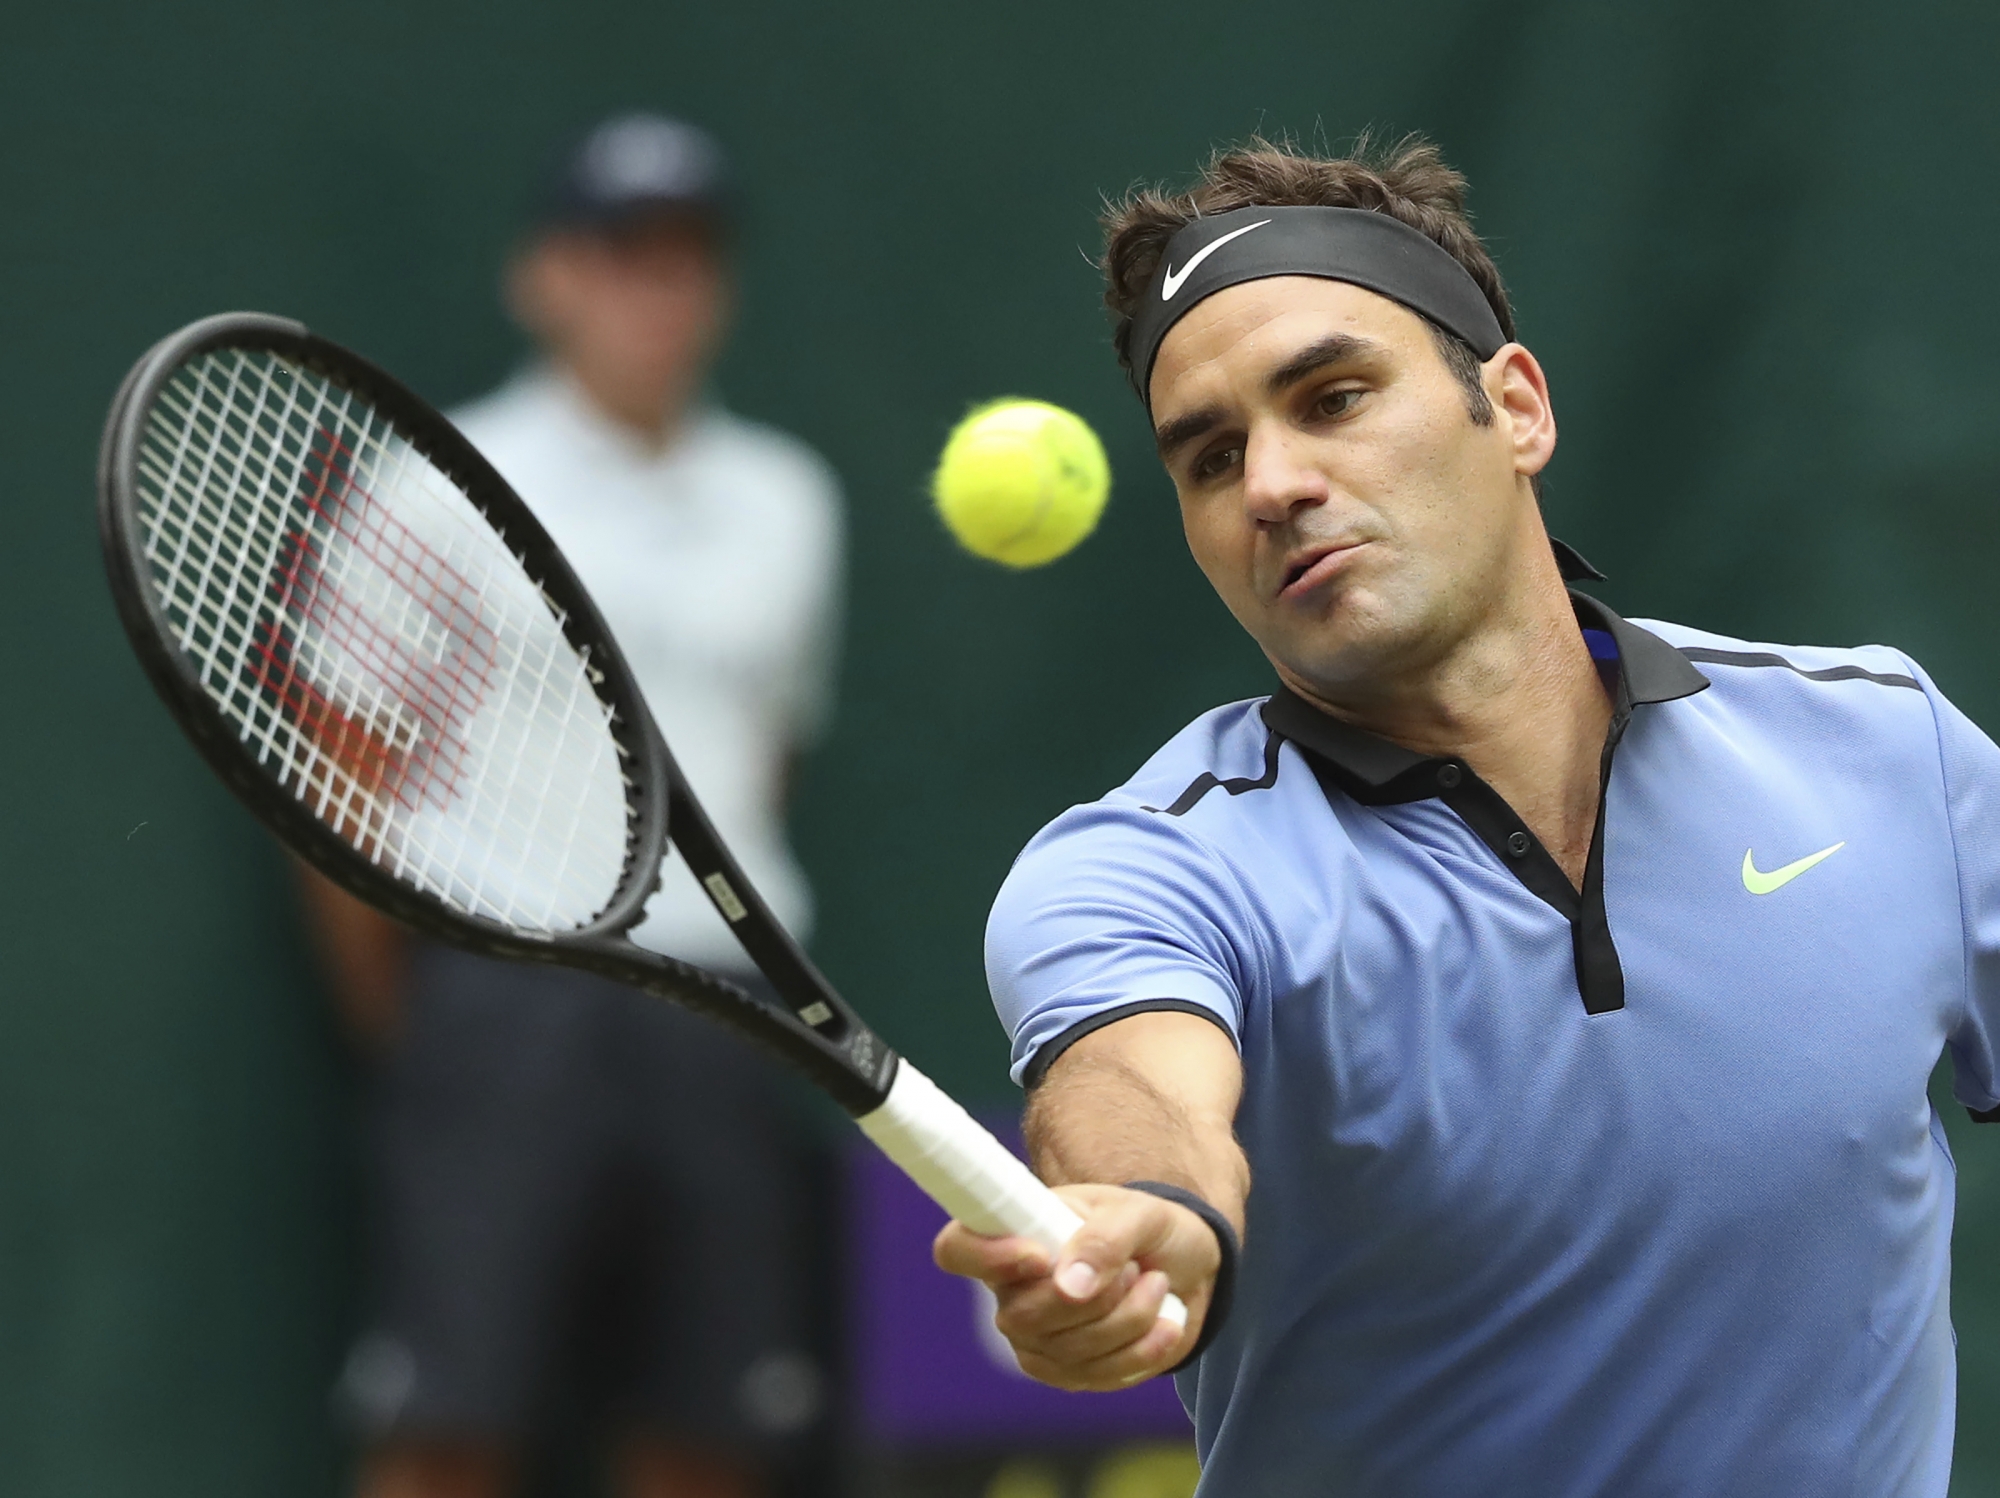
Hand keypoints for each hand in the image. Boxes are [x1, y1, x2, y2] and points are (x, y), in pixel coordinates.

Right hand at [933, 1182, 1221, 1389]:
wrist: (1186, 1269)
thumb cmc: (1149, 1228)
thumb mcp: (1139, 1214)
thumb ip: (1104, 1239)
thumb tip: (1068, 1287)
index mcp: (1015, 1232)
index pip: (957, 1249)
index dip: (985, 1258)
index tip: (1040, 1256)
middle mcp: (1012, 1290)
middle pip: (1023, 1316)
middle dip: (1097, 1297)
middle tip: (1135, 1267)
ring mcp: (1036, 1338)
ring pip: (1069, 1350)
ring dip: (1130, 1318)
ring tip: (1155, 1284)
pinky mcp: (1068, 1372)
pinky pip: (1098, 1376)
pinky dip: (1143, 1350)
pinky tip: (1165, 1323)